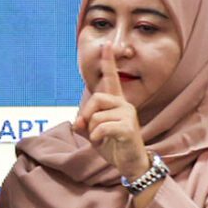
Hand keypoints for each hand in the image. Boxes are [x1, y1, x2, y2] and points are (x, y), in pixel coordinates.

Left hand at [75, 48, 149, 183]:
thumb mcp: (93, 132)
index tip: (106, 44)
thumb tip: (78, 121)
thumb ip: (84, 122)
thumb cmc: (112, 144)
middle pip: (96, 98)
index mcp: (115, 103)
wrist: (129, 163)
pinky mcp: (128, 128)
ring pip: (96, 116)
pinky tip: (104, 142)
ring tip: (102, 138)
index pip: (112, 79)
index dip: (108, 62)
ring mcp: (128, 115)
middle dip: (86, 114)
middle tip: (87, 128)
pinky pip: (102, 128)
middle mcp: (124, 105)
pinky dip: (96, 137)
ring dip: (92, 130)